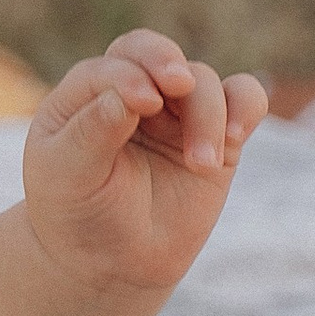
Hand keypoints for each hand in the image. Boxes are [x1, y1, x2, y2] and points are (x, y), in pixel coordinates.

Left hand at [22, 30, 266, 298]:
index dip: (129, 76)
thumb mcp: (68, 174)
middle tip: (177, 85)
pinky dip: (247, 105)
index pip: (113, 65)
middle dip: (166, 61)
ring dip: (206, 113)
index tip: (141, 104)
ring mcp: (176, 114)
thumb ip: (93, 130)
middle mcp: (132, 93)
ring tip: (199, 165)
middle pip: (154, 52)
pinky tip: (235, 135)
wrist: (111, 262)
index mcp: (86, 93)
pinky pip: (244, 98)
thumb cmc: (78, 211)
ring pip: (202, 81)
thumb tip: (130, 93)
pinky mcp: (217, 138)